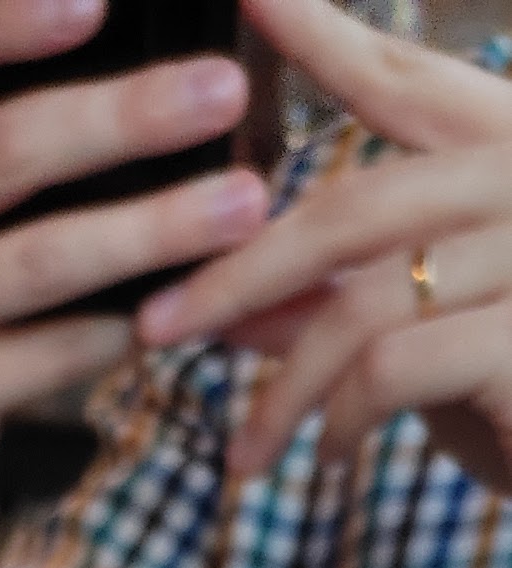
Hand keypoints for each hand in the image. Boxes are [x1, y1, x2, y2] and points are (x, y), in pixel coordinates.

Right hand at [0, 0, 264, 529]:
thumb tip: (131, 45)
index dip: (3, 16)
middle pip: (5, 149)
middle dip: (129, 117)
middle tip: (224, 91)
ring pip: (43, 259)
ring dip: (156, 227)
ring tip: (245, 203)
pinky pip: (52, 355)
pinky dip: (129, 325)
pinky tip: (188, 303)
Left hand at [138, 0, 511, 496]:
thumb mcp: (424, 340)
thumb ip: (338, 307)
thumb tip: (228, 306)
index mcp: (507, 153)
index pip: (406, 82)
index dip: (324, 36)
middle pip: (354, 207)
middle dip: (240, 271)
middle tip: (159, 329)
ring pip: (362, 302)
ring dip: (285, 387)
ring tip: (251, 451)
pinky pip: (392, 366)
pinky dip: (342, 419)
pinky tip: (330, 457)